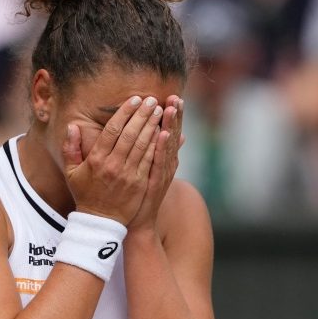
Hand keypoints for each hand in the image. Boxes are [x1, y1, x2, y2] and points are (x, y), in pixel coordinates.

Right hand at [63, 95, 163, 223]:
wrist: (101, 221)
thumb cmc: (86, 194)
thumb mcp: (72, 172)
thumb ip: (70, 148)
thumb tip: (72, 126)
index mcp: (96, 160)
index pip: (112, 130)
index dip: (124, 113)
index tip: (134, 99)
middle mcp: (113, 165)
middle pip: (130, 134)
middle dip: (142, 115)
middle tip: (151, 100)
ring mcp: (128, 175)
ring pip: (142, 145)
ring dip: (152, 126)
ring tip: (160, 111)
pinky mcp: (140, 184)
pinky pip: (150, 161)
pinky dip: (158, 145)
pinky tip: (164, 132)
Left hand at [128, 95, 184, 230]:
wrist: (137, 221)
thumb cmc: (141, 194)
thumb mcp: (154, 171)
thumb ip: (164, 151)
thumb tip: (179, 134)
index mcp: (165, 159)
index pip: (171, 131)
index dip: (175, 116)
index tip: (175, 97)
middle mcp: (167, 164)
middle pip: (173, 135)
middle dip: (175, 116)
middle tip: (177, 97)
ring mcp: (162, 173)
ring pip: (168, 146)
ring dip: (171, 126)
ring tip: (172, 108)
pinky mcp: (155, 182)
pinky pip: (159, 162)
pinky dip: (162, 148)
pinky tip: (163, 133)